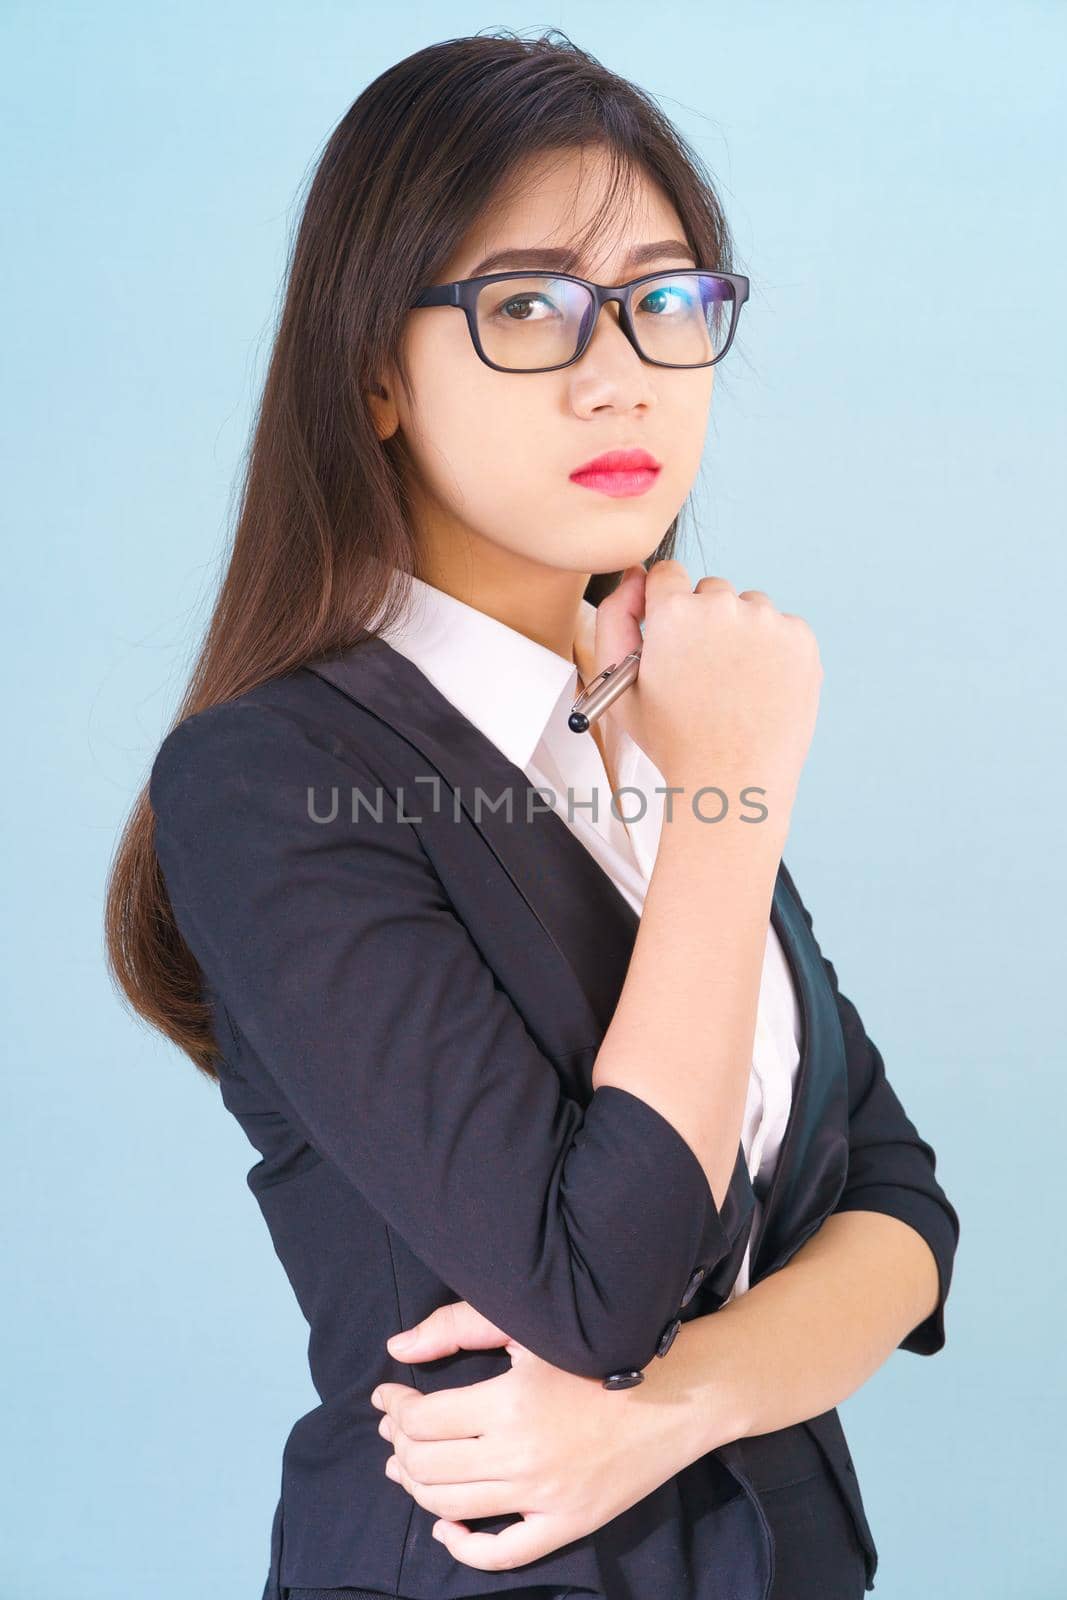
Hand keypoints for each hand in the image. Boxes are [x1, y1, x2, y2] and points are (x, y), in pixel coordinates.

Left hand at [369, 1300, 699, 1573]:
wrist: (678, 1390)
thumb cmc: (601, 1348)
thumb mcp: (529, 1327)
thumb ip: (457, 1326)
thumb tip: (398, 1345)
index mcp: (509, 1403)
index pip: (421, 1420)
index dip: (393, 1408)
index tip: (387, 1395)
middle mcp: (521, 1457)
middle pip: (428, 1465)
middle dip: (398, 1446)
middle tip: (393, 1428)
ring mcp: (544, 1498)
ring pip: (452, 1507)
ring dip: (417, 1487)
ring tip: (406, 1466)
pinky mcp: (568, 1524)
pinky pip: (502, 1554)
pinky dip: (464, 1547)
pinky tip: (446, 1528)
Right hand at [591, 559, 822, 812]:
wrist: (732, 780)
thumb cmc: (671, 739)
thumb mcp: (620, 683)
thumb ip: (616, 618)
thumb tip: (636, 576)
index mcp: (673, 612)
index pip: (667, 573)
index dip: (665, 605)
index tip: (673, 633)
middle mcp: (722, 606)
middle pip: (710, 590)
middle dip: (703, 620)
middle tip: (702, 671)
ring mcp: (768, 621)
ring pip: (748, 608)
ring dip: (740, 633)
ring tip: (732, 685)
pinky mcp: (801, 639)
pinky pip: (782, 628)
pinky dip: (773, 650)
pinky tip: (759, 688)